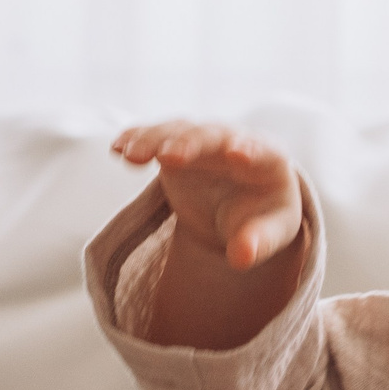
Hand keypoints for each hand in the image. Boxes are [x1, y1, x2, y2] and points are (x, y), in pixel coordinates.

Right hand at [113, 121, 303, 273]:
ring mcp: (202, 140)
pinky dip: (137, 139)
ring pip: (177, 131)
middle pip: (211, 136)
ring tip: (131, 155)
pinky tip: (118, 148)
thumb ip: (259, 242)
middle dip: (191, 144)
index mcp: (268, 159)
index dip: (247, 150)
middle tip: (169, 156)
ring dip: (154, 140)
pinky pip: (155, 137)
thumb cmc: (262, 216)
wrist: (242, 202)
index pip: (260, 150)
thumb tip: (242, 258)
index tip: (235, 154)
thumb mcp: (270, 232)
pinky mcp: (175, 145)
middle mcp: (233, 140)